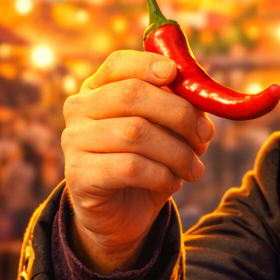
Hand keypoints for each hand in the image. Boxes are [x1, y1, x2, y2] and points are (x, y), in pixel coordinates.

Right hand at [61, 50, 214, 273]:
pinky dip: (162, 175)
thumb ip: (180, 110)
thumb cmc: (147, 164)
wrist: (119, 215)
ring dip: (177, 152)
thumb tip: (204, 103)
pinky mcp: (79, 175)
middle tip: (205, 136)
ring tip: (194, 168)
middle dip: (178, 113)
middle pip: (131, 95)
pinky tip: (171, 183)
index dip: (147, 64)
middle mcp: (79, 109)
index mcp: (98, 90)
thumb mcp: (167, 133)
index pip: (118, 64)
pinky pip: (131, 167)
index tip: (174, 73)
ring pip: (136, 133)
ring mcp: (74, 141)